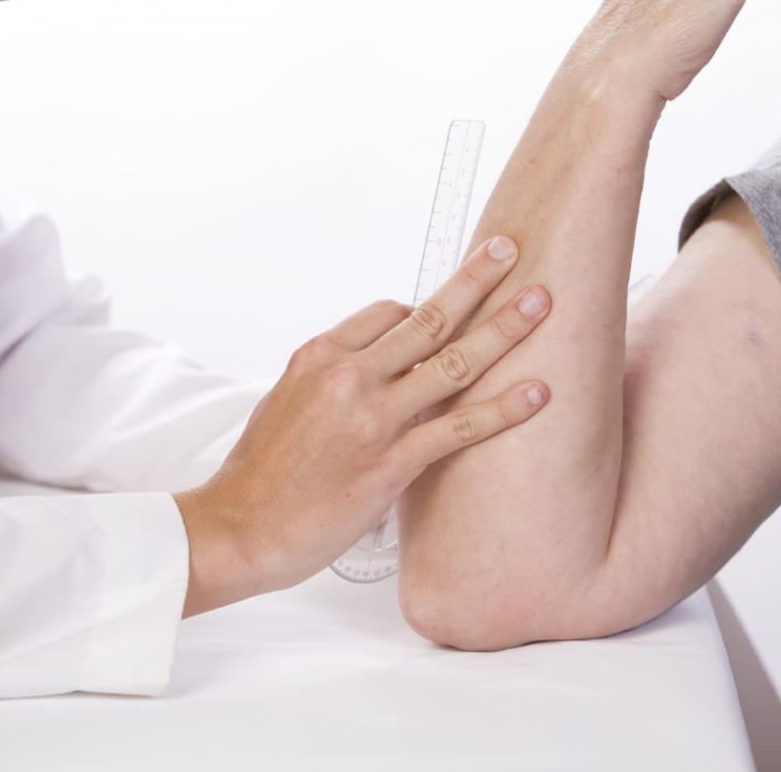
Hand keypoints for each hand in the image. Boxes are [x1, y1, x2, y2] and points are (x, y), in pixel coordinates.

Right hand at [176, 237, 551, 598]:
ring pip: (454, 362)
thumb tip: (370, 371)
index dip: (424, 310)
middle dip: (474, 280)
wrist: (240, 528)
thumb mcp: (285, 401)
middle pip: (428, 317)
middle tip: (508, 252)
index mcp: (320, 354)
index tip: (449, 314)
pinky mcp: (392, 462)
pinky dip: (504, 409)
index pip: (388, 312)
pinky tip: (536, 394)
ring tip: (541, 305)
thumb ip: (331, 379)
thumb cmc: (259, 474)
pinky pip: (459, 429)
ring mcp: (374, 417)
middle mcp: (350, 376)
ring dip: (504, 330)